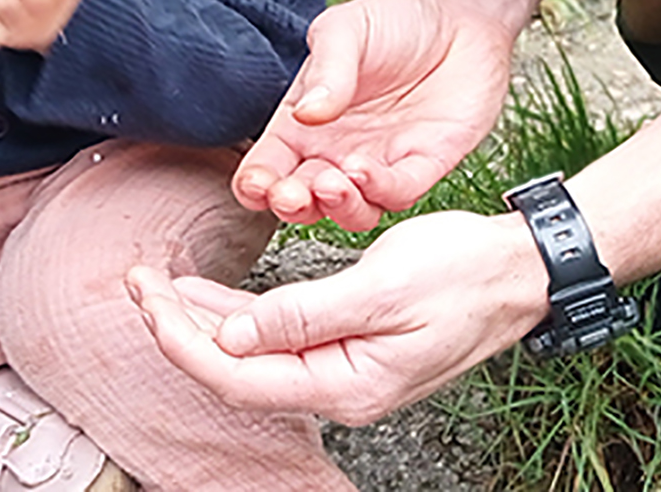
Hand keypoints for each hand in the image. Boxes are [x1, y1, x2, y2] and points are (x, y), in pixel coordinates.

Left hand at [127, 208, 549, 425]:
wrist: (521, 271)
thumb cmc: (464, 273)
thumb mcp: (382, 285)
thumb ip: (305, 314)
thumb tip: (234, 334)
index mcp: (346, 384)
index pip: (239, 376)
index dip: (184, 341)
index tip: (148, 299)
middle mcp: (340, 388)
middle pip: (238, 370)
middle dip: (180, 328)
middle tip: (139, 282)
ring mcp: (345, 369)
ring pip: (255, 354)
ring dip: (204, 320)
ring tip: (159, 285)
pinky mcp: (350, 345)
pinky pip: (280, 338)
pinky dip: (241, 314)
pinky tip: (211, 295)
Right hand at [233, 0, 516, 231]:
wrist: (458, 15)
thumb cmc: (394, 20)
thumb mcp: (345, 31)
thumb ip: (326, 69)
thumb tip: (307, 113)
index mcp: (304, 123)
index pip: (269, 167)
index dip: (257, 184)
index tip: (258, 184)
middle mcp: (337, 151)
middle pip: (305, 199)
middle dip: (293, 205)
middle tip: (292, 195)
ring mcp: (379, 163)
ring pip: (351, 210)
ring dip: (337, 207)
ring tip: (330, 184)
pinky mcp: (422, 165)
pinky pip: (398, 193)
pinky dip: (380, 191)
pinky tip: (365, 171)